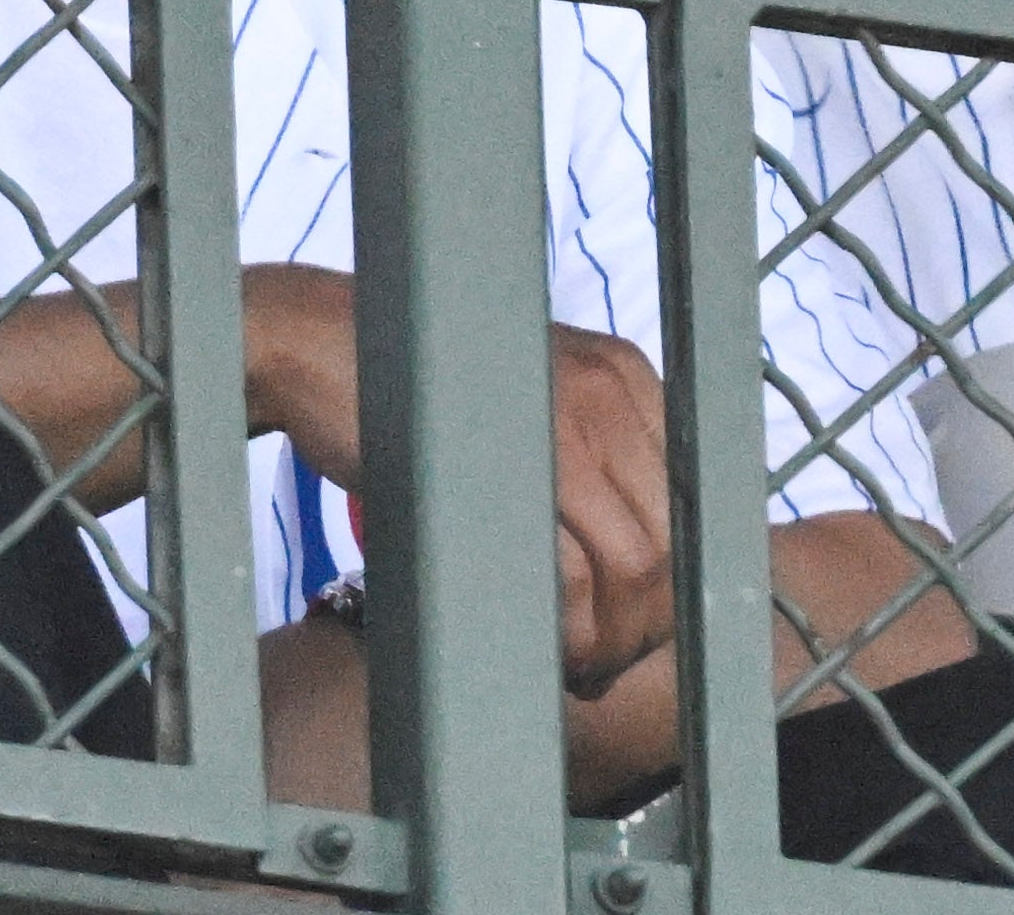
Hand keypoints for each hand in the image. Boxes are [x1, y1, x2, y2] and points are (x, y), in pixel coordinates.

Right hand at [240, 265, 675, 699]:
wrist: (322, 344)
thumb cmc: (414, 391)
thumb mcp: (523, 404)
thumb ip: (584, 460)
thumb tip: (635, 576)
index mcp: (625, 374)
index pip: (691, 503)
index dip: (669, 585)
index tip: (631, 634)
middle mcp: (613, 387)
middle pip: (672, 540)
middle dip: (644, 626)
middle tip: (599, 669)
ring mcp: (571, 417)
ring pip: (637, 564)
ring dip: (610, 639)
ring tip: (574, 669)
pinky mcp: (521, 456)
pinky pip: (578, 570)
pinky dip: (569, 630)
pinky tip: (546, 649)